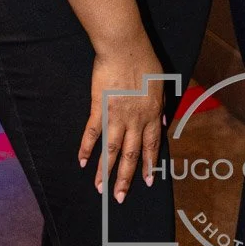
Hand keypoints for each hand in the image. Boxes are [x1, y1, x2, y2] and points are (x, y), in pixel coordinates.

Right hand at [77, 31, 164, 201]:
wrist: (125, 48)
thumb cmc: (144, 60)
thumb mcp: (161, 83)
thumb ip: (161, 105)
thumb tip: (162, 122)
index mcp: (151, 113)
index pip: (151, 145)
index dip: (149, 164)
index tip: (147, 181)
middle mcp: (136, 120)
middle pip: (131, 155)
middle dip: (126, 178)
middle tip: (120, 198)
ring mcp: (117, 116)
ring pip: (112, 150)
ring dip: (106, 171)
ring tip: (100, 189)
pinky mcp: (99, 108)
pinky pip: (92, 133)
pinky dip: (87, 148)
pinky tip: (82, 162)